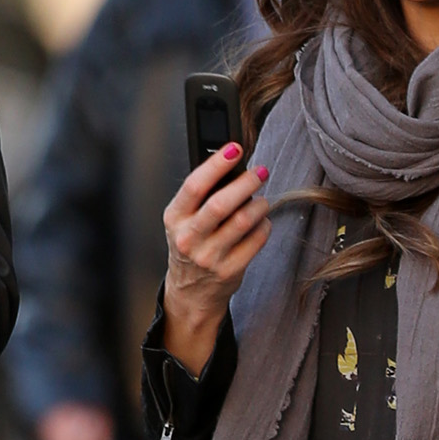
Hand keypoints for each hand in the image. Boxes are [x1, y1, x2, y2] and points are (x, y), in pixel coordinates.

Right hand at [161, 143, 271, 374]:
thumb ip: (202, 195)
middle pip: (221, 203)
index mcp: (174, 218)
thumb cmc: (191, 245)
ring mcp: (209, 257)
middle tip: (261, 171)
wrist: (191, 291)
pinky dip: (264, 225)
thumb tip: (233, 164)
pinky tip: (261, 222)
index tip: (235, 148)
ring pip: (243, 221)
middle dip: (246, 182)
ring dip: (259, 205)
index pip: (194, 185)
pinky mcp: (230, 271)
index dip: (216, 164)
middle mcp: (188, 238)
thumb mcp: (184, 219)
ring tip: (262, 200)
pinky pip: (257, 239)